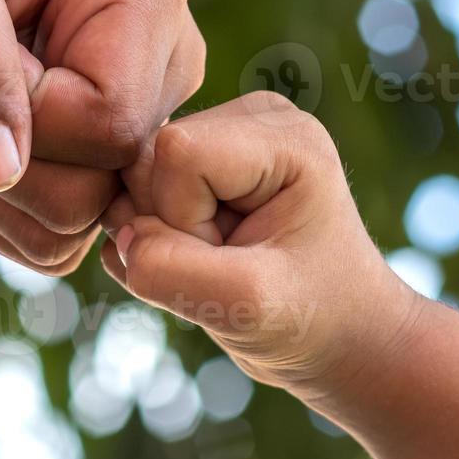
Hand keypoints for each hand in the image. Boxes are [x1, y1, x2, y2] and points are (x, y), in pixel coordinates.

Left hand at [0, 0, 203, 273]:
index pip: (112, 119)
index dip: (28, 120)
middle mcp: (165, 51)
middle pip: (109, 178)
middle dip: (12, 159)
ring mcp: (143, 107)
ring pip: (89, 220)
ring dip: (2, 194)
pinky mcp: (108, 152)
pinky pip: (67, 239)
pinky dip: (5, 216)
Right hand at [101, 92, 419, 405]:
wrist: (337, 339)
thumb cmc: (314, 318)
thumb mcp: (249, 307)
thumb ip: (172, 272)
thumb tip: (120, 237)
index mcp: (282, 134)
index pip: (178, 152)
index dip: (187, 221)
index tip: (241, 258)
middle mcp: (247, 119)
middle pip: (148, 162)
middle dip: (173, 233)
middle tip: (233, 265)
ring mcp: (217, 139)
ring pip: (132, 183)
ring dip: (161, 243)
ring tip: (222, 264)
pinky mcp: (192, 169)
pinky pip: (131, 200)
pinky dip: (154, 247)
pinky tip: (203, 263)